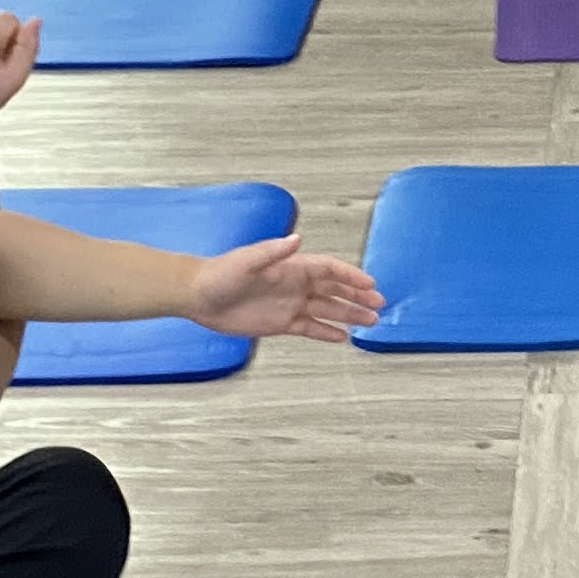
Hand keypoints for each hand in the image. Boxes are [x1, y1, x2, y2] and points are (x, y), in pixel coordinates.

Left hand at [182, 235, 385, 343]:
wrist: (199, 296)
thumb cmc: (220, 274)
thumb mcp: (246, 261)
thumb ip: (272, 252)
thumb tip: (296, 239)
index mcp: (292, 267)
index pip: (329, 269)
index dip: (351, 276)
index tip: (370, 285)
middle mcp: (295, 285)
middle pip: (334, 290)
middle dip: (358, 297)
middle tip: (379, 305)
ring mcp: (289, 304)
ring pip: (327, 309)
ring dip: (348, 314)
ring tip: (370, 322)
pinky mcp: (280, 323)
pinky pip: (310, 327)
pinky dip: (326, 333)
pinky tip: (342, 338)